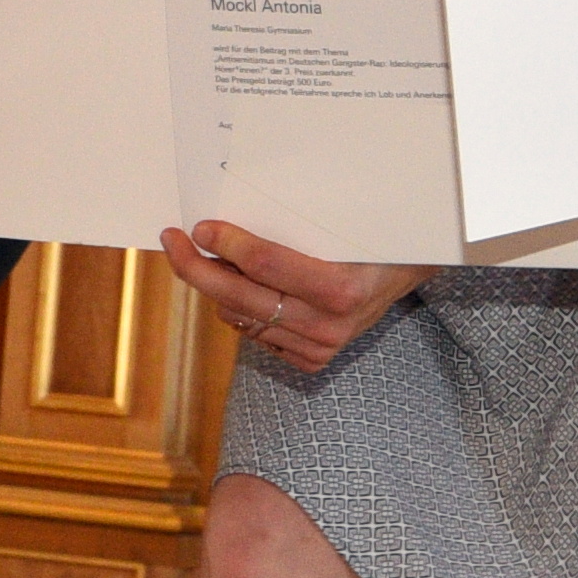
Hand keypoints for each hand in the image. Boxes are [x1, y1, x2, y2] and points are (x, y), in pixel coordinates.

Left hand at [164, 223, 422, 376]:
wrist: (404, 272)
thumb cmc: (370, 238)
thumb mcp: (341, 224)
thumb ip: (292, 224)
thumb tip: (228, 216)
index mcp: (341, 288)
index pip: (265, 264)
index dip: (226, 244)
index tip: (199, 227)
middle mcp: (329, 325)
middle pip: (240, 297)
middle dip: (197, 267)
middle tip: (173, 241)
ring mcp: (319, 347)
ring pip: (240, 317)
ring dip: (218, 287)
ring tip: (211, 258)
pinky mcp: (310, 360)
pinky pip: (253, 334)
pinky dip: (241, 309)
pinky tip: (246, 286)